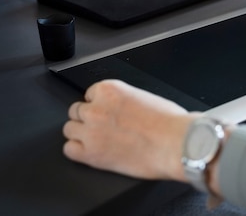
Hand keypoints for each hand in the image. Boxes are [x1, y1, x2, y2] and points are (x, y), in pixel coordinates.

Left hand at [63, 79, 192, 181]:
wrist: (176, 143)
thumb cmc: (170, 122)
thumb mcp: (146, 97)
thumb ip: (125, 101)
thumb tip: (121, 110)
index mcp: (110, 90)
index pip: (90, 94)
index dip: (100, 105)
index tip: (108, 112)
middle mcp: (96, 108)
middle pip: (76, 111)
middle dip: (89, 118)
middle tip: (103, 127)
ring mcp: (91, 132)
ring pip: (69, 129)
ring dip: (81, 134)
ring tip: (98, 140)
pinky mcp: (90, 154)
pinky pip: (69, 150)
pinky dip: (78, 151)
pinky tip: (92, 151)